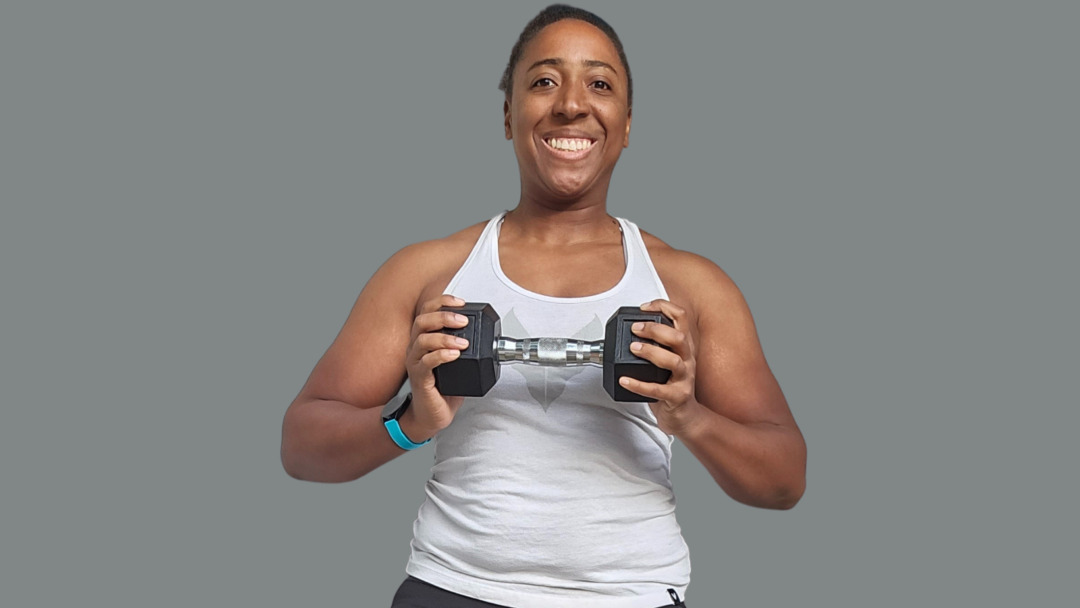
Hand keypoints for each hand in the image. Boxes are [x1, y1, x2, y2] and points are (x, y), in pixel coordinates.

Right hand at [403, 294, 468, 438]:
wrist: (433, 415)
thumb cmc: (444, 389)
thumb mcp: (458, 362)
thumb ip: (466, 347)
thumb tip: (489, 336)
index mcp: (424, 340)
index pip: (427, 312)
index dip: (442, 302)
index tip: (460, 302)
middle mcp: (416, 348)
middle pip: (422, 321)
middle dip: (444, 317)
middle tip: (463, 321)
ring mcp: (415, 363)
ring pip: (422, 340)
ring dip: (445, 338)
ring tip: (463, 343)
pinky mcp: (419, 379)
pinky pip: (425, 363)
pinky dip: (441, 356)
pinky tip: (454, 355)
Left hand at [619, 299, 705, 435]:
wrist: (685, 417)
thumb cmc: (672, 386)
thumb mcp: (667, 360)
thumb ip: (655, 344)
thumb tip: (629, 327)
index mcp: (684, 346)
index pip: (681, 318)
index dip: (663, 307)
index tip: (644, 307)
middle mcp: (687, 359)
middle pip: (679, 337)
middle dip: (655, 329)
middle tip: (635, 328)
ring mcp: (684, 379)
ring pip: (673, 361)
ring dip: (651, 352)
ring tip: (633, 348)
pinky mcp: (677, 397)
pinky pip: (658, 390)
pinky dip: (639, 385)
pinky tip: (625, 380)